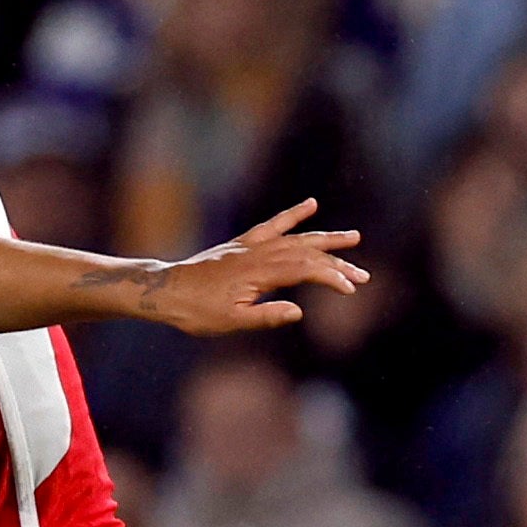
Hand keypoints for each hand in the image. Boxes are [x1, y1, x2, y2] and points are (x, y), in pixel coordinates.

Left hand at [112, 200, 368, 336]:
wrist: (163, 292)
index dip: (331, 277)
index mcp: (258, 274)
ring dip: (324, 239)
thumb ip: (264, 317)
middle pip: (306, 253)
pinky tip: (310, 204)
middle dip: (337, 263)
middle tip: (363, 276)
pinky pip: (271, 226)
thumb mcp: (229, 322)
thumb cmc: (195, 312)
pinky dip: (292, 215)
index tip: (350, 289)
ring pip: (295, 238)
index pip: (305, 270)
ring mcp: (249, 246)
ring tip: (353, 237)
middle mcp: (257, 254)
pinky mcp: (241, 244)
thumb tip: (298, 312)